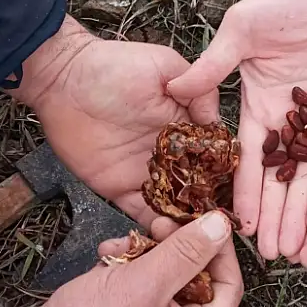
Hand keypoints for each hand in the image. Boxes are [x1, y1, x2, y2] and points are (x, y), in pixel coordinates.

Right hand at [0, 211, 242, 306]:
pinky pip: (139, 282)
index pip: (228, 287)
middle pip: (194, 276)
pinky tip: (107, 256)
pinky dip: (125, 265)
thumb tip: (221, 224)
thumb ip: (184, 253)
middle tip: (159, 223)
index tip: (206, 219)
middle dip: (173, 246)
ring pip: (163, 274)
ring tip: (120, 245)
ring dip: (143, 252)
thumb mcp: (142, 286)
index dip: (219, 249)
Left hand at [10, 16, 219, 228]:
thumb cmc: (114, 66)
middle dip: (214, 208)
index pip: (215, 157)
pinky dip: (155, 227)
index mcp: (186, 128)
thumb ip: (198, 90)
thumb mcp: (166, 66)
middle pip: (200, 188)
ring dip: (188, 223)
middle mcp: (171, 155)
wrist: (64, 81)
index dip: (230, 177)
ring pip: (175, 206)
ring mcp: (147, 174)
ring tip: (201, 240)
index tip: (243, 196)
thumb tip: (218, 124)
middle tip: (227, 229)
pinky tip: (169, 239)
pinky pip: (142, 213)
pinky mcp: (120, 189)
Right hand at [167, 0, 306, 258]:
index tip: (235, 226)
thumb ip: (213, 64)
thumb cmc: (289, 2)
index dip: (243, 192)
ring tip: (294, 250)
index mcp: (258, 104)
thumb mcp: (242, 31)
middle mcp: (288, 121)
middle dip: (273, 217)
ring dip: (300, 213)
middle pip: (279, 179)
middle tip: (269, 256)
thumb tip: (172, 87)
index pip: (247, 159)